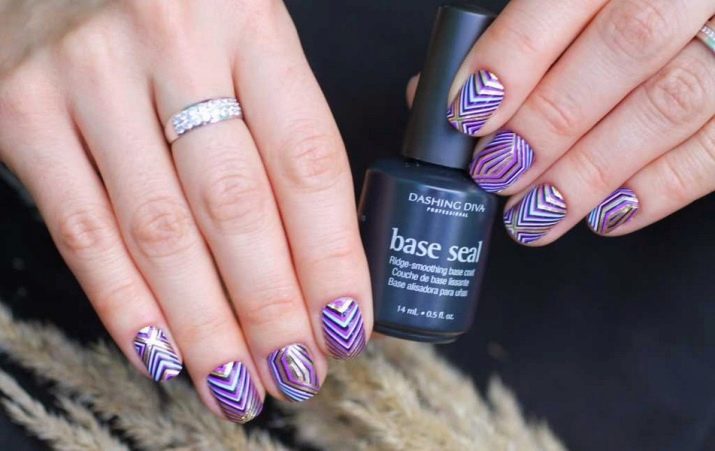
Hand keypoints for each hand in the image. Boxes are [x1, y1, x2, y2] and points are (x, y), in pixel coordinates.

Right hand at [0, 0, 371, 421]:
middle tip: (297, 371)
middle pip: (236, 208)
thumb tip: (322, 248)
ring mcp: (86, 78)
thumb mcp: (246, 31)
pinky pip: (81, 229)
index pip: (307, 162)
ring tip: (238, 384)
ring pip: (160, 232)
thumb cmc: (174, 0)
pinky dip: (125, 303)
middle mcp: (169, 45)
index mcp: (248, 20)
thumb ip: (280, 122)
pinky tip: (164, 352)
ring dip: (205, 325)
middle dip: (272, 310)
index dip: (331, 258)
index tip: (347, 323)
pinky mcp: (20, 110)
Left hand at [414, 1, 713, 243]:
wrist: (696, 8)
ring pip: (670, 102)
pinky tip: (605, 215)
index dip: (512, 58)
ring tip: (534, 213)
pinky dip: (657, 190)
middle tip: (497, 172)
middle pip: (623, 48)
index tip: (469, 111)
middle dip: (548, 122)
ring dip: (591, 171)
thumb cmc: (617, 10)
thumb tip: (428, 94)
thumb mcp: (570, 1)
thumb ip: (510, 39)